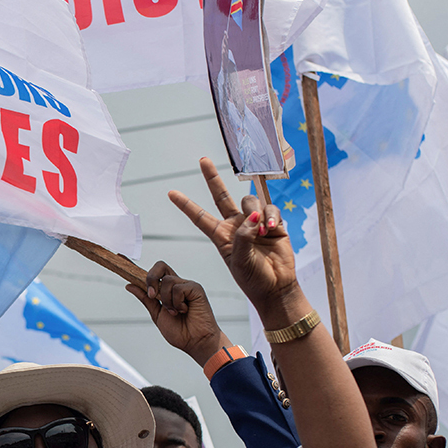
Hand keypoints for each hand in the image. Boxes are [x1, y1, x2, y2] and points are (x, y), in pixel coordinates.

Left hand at [125, 261, 233, 366]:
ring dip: (166, 300)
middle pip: (159, 266)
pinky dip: (176, 302)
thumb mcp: (157, 314)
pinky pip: (178, 288)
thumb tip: (129, 285)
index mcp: (166, 290)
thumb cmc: (180, 331)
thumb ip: (145, 299)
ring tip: (175, 312)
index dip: (135, 266)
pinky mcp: (195, 288)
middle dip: (151, 278)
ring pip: (166, 280)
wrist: (195, 342)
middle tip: (153, 296)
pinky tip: (184, 310)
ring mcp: (186, 285)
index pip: (150, 274)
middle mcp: (176, 284)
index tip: (119, 256)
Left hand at [168, 158, 300, 325]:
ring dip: (256, 212)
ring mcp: (254, 222)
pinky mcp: (273, 223)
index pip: (199, 216)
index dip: (186, 204)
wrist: (276, 287)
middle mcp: (235, 225)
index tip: (170, 193)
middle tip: (203, 160)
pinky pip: (270, 208)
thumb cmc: (253, 279)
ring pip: (250, 201)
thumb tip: (253, 218)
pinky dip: (271, 216)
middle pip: (221, 195)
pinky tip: (271, 228)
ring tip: (262, 231)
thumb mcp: (239, 261)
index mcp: (220, 235)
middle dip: (212, 178)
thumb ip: (243, 237)